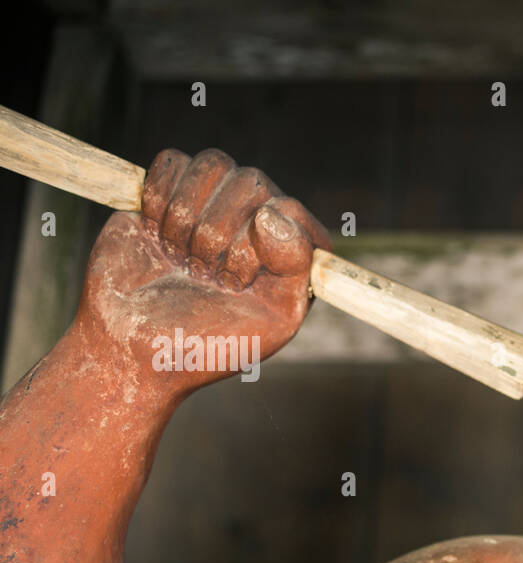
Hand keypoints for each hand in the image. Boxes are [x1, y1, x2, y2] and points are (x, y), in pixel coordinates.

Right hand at [76, 147, 332, 388]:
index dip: (259, 244)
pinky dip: (157, 199)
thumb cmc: (208, 344)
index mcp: (294, 254)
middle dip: (216, 235)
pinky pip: (172, 161)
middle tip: (201, 277)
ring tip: (180, 258)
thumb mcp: (274, 323)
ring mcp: (216, 204)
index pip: (291, 211)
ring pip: (213, 164)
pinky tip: (156, 234)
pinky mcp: (170, 192)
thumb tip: (271, 211)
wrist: (132, 345)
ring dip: (186, 218)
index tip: (235, 282)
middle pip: (251, 181)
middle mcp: (260, 222)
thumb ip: (296, 267)